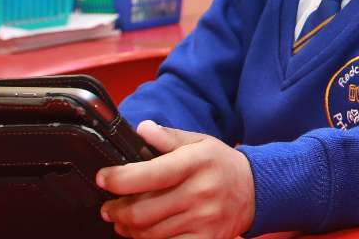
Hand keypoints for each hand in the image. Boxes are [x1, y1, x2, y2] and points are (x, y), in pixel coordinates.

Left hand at [97, 121, 255, 238]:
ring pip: (151, 233)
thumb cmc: (220, 165)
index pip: (149, 174)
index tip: (103, 179)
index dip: (119, 179)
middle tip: (108, 209)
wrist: (256, 191)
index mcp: (195, 163)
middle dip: (116, 211)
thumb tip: (142, 129)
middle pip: (143, 211)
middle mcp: (200, 192)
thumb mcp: (199, 142)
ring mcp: (204, 220)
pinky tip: (144, 234)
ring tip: (123, 222)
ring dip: (129, 229)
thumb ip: (168, 137)